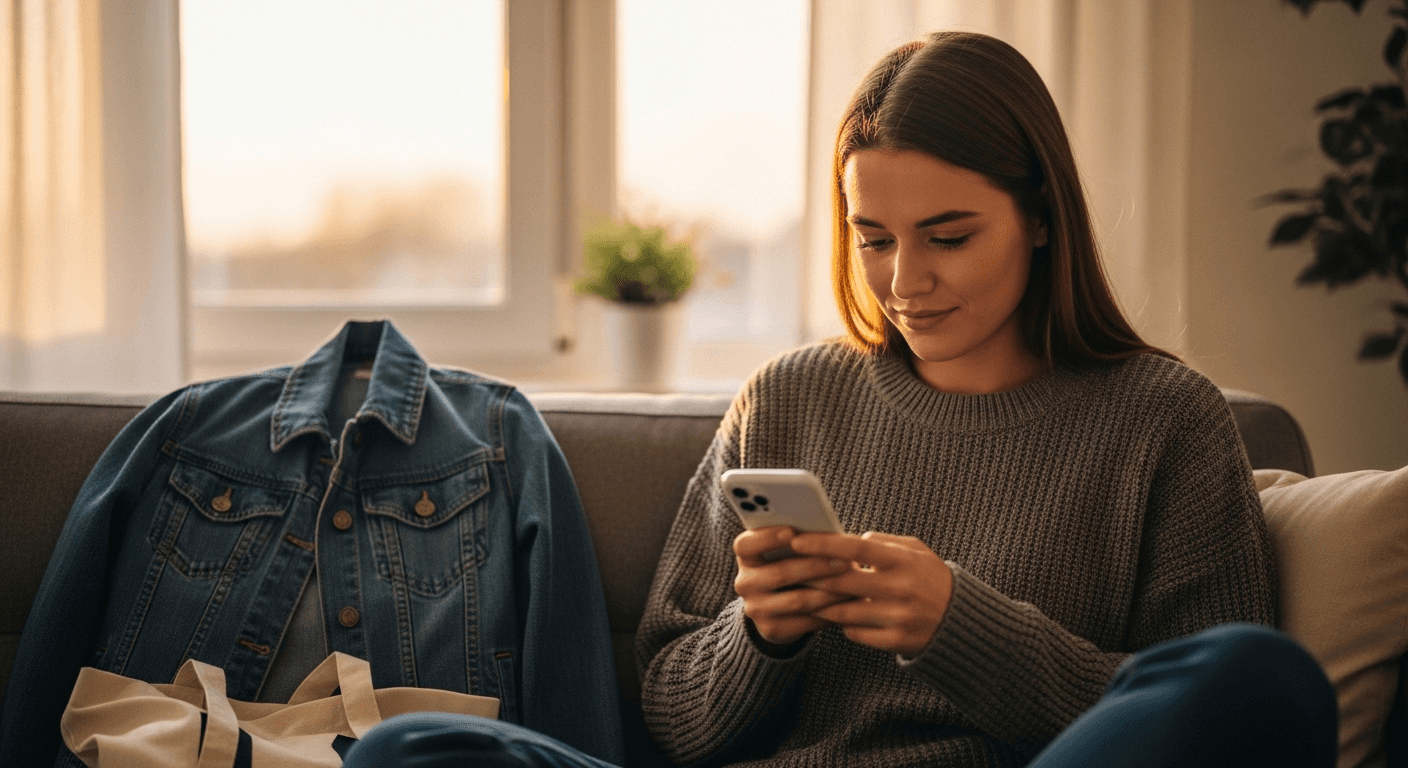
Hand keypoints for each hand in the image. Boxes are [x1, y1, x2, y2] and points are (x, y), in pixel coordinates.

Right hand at [733, 526, 853, 647]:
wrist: (777, 607)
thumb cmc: (791, 564)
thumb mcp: (787, 551)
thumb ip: (800, 541)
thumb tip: (831, 535)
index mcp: (746, 556)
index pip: (746, 544)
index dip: (768, 537)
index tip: (792, 531)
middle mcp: (744, 582)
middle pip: (781, 572)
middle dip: (817, 566)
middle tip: (845, 561)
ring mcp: (755, 608)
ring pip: (798, 600)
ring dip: (829, 591)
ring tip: (853, 583)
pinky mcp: (771, 629)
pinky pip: (805, 621)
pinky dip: (829, 611)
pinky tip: (847, 604)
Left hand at [788, 531, 952, 657]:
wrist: (961, 620)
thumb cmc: (930, 578)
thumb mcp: (915, 551)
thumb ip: (882, 542)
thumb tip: (847, 539)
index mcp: (903, 561)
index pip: (856, 548)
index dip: (823, 544)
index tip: (797, 541)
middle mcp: (900, 589)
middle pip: (842, 581)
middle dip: (811, 576)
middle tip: (788, 571)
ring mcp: (898, 617)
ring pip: (843, 611)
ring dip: (820, 604)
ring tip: (804, 595)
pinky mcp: (896, 641)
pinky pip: (855, 633)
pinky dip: (842, 624)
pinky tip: (837, 616)